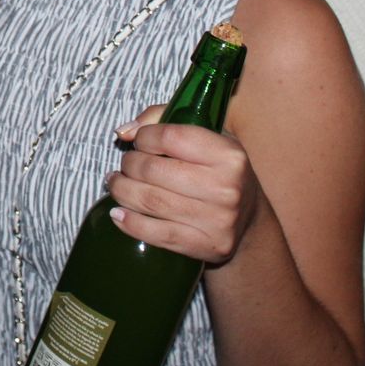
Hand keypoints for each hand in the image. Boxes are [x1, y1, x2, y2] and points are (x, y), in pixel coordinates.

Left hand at [107, 105, 263, 263]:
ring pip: (150, 201)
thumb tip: (124, 132)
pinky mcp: (206, 246)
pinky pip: (157, 234)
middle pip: (153, 170)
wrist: (249, 220)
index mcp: (228, 155)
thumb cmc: (220, 170)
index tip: (139, 142)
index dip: (144, 137)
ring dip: (122, 190)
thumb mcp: (207, 136)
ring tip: (115, 184)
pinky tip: (117, 214)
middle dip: (129, 165)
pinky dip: (129, 222)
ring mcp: (216, 220)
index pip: (170, 137)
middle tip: (125, 165)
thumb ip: (163, 120)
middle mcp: (225, 187)